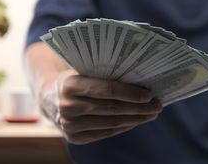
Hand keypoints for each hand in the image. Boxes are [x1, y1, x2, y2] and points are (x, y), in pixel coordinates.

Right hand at [39, 69, 162, 144]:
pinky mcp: (75, 138)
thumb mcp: (84, 69)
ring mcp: (70, 125)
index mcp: (70, 84)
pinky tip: (136, 120)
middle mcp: (68, 106)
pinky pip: (106, 133)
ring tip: (151, 114)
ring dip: (135, 119)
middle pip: (112, 109)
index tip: (149, 94)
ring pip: (111, 123)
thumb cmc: (76, 78)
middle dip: (139, 108)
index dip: (130, 93)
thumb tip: (141, 75)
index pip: (107, 90)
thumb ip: (105, 71)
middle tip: (157, 105)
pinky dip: (124, 127)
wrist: (50, 98)